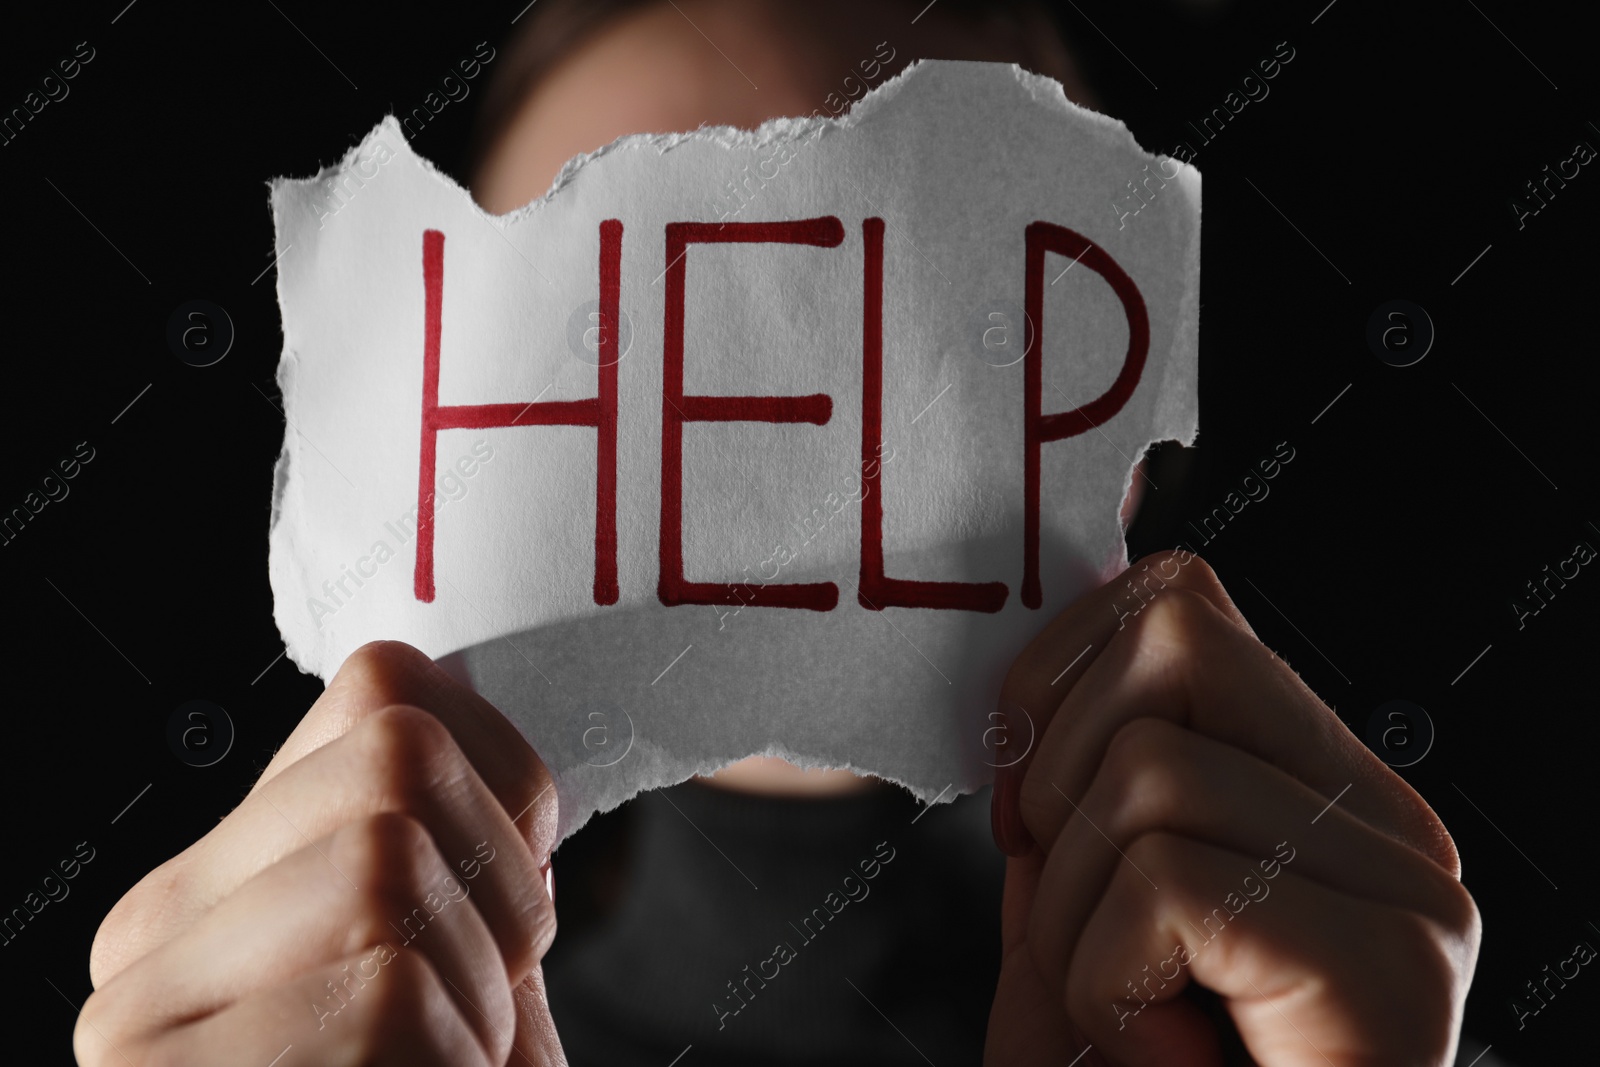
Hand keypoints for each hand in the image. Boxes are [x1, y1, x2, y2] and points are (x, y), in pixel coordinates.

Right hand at [77, 642, 564, 1066]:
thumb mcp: (471, 978)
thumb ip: (454, 849)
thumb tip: (443, 692)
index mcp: (225, 882)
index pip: (385, 692)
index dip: (507, 789)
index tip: (513, 906)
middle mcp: (153, 931)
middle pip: (393, 758)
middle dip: (499, 891)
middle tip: (480, 1010)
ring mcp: (139, 1012)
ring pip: (383, 866)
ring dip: (474, 995)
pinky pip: (379, 993)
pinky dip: (453, 1063)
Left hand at [984, 551, 1479, 1065]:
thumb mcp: (1072, 934)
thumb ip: (1063, 818)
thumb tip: (1025, 705)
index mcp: (1322, 792)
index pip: (1181, 604)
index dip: (1059, 680)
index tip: (1026, 810)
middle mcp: (1387, 825)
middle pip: (1172, 645)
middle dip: (1060, 788)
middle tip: (1085, 929)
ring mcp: (1402, 893)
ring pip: (1152, 770)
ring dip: (1076, 911)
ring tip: (1133, 1008)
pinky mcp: (1384, 967)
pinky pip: (1165, 881)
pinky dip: (1106, 982)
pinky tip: (1158, 1051)